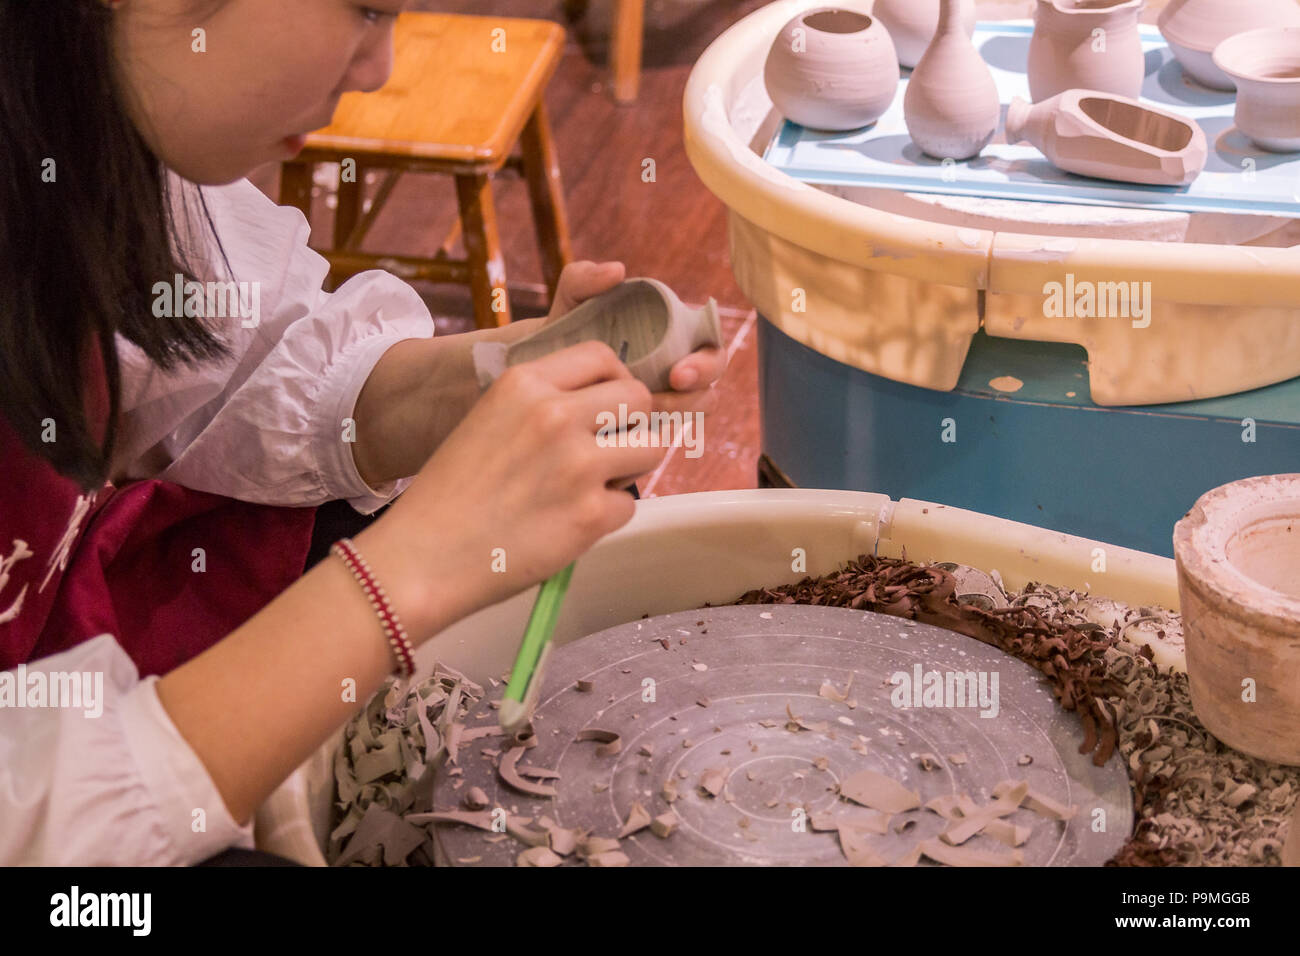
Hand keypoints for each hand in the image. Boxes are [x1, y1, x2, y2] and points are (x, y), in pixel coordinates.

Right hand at [355, 340, 664, 639]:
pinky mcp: (590, 514)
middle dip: (634, 424)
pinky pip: (630, 504)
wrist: (422, 559)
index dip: (614, 381)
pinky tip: (568, 524)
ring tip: (592, 486)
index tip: (609, 405)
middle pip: (639, 399)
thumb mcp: (488, 419)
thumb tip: (603, 404)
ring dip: (630, 468)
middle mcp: (556, 414)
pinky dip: (608, 517)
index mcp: (524, 383)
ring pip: (651, 448)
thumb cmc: (450, 496)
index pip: (602, 356)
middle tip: (610, 450)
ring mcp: (578, 464)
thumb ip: (541, 404)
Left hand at [546, 260, 726, 419]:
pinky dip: (651, 437)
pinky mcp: (645, 422)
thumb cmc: (566, 325)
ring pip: (691, 414)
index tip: (679, 373)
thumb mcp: (572, 298)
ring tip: (644, 416)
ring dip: (675, 417)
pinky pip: (662, 435)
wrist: (541, 363)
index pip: (711, 346)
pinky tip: (627, 436)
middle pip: (709, 386)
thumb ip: (586, 277)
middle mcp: (676, 364)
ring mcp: (663, 395)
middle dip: (696, 394)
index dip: (707, 363)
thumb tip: (617, 270)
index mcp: (674, 332)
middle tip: (667, 397)